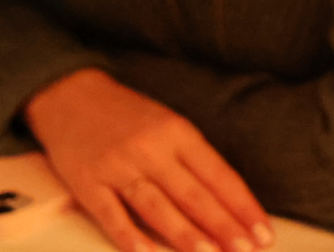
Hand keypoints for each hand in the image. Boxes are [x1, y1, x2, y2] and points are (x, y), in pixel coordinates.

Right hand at [24, 68, 272, 251]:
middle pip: (193, 194)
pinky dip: (130, 237)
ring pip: (157, 207)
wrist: (71, 97)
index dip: (243, 206)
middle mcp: (151, 150)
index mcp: (178, 133)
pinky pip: (112, 215)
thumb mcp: (169, 124)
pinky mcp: (88, 184)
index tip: (263, 231)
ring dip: (186, 235)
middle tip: (246, 249)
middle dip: (223, 225)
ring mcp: (118, 167)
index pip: (219, 175)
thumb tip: (226, 201)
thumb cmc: (128, 115)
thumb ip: (194, 159)